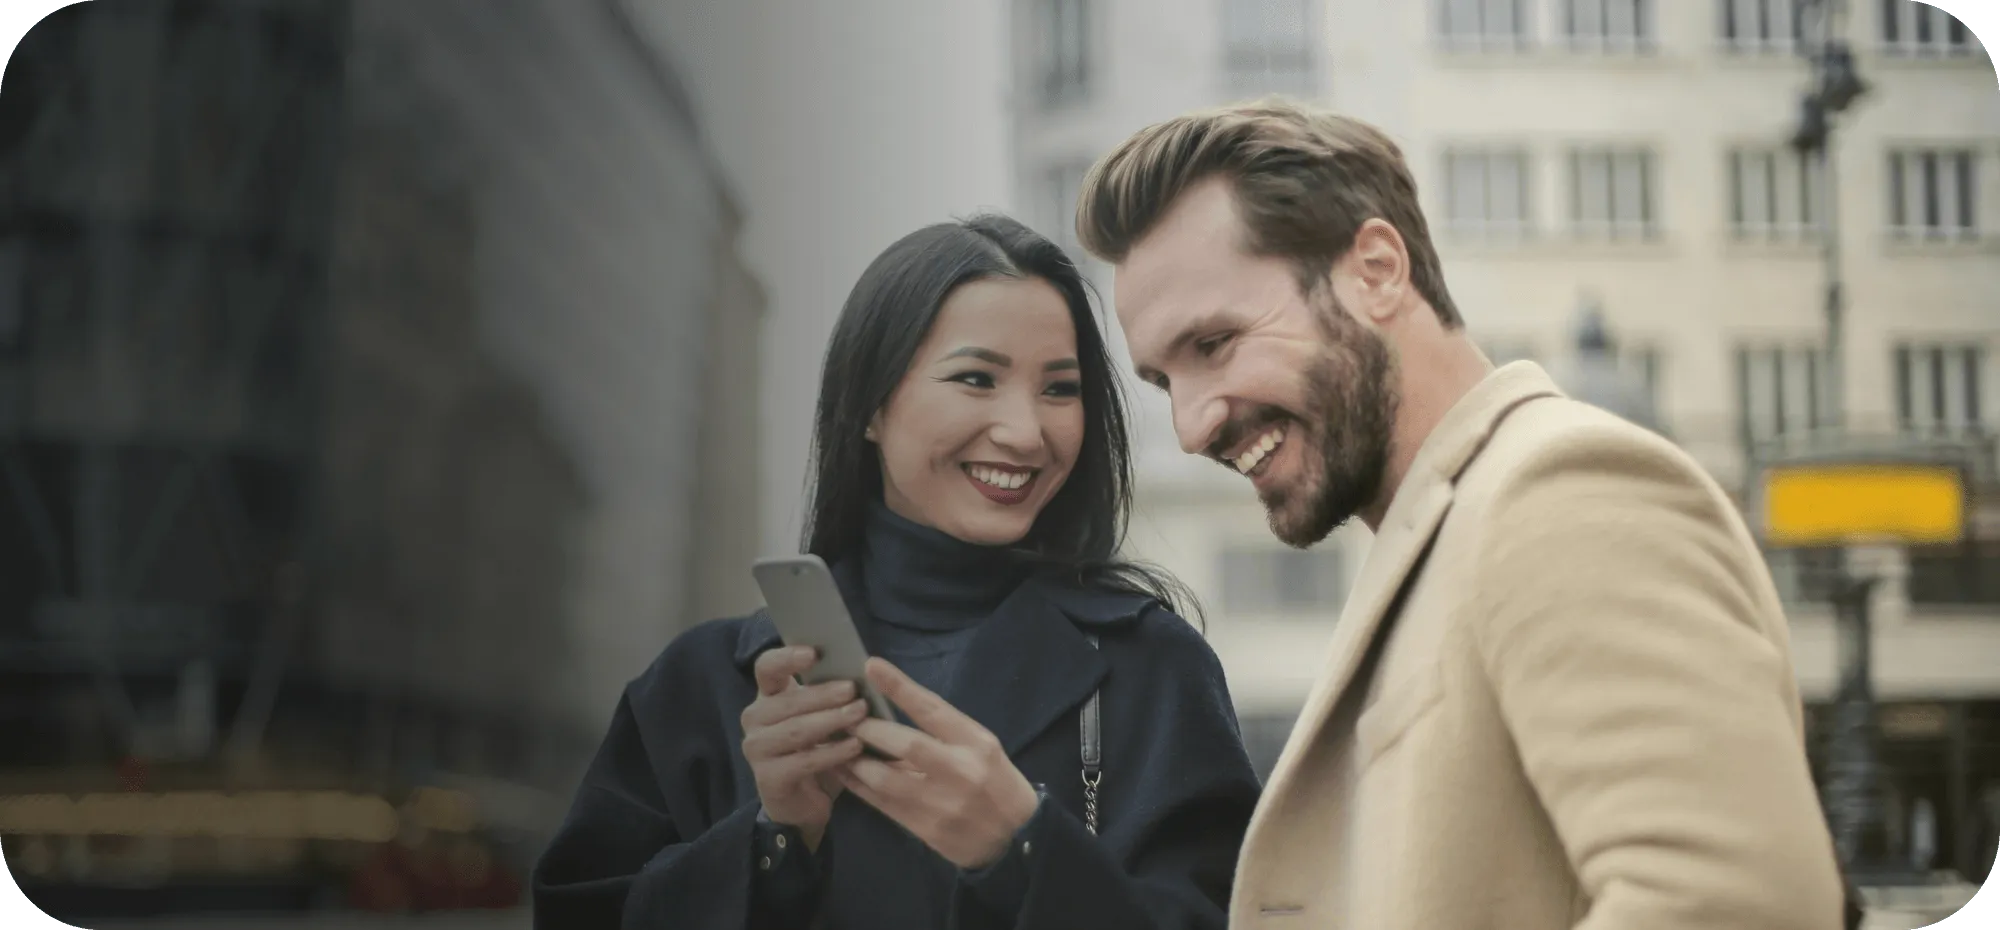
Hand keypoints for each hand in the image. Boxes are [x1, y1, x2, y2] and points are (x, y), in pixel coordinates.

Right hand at [741, 646, 868, 850]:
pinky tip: (855, 747)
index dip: (787, 657)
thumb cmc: (816, 751)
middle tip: (854, 691)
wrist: (802, 805)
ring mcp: (757, 749)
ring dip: (831, 721)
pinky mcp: (767, 778)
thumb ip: (831, 698)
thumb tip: (864, 673)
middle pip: (787, 701)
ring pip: (796, 730)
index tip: (815, 653)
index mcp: (767, 697)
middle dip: (823, 694)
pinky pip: (803, 761)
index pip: (767, 668)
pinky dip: (832, 753)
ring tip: (860, 714)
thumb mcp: (823, 719)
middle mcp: (755, 719)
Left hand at [834, 658, 1039, 869]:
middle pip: (906, 744)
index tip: (871, 666)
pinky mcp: (926, 830)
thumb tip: (891, 709)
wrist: (1015, 836)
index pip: (934, 709)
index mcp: (975, 742)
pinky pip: (883, 804)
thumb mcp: (981, 746)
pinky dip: (859, 786)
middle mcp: (960, 770)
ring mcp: (942, 803)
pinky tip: (845, 773)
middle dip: (870, 729)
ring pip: (886, 779)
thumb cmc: (995, 780)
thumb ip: (943, 731)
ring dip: (855, 761)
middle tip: (846, 718)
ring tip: (837, 746)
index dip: (900, 687)